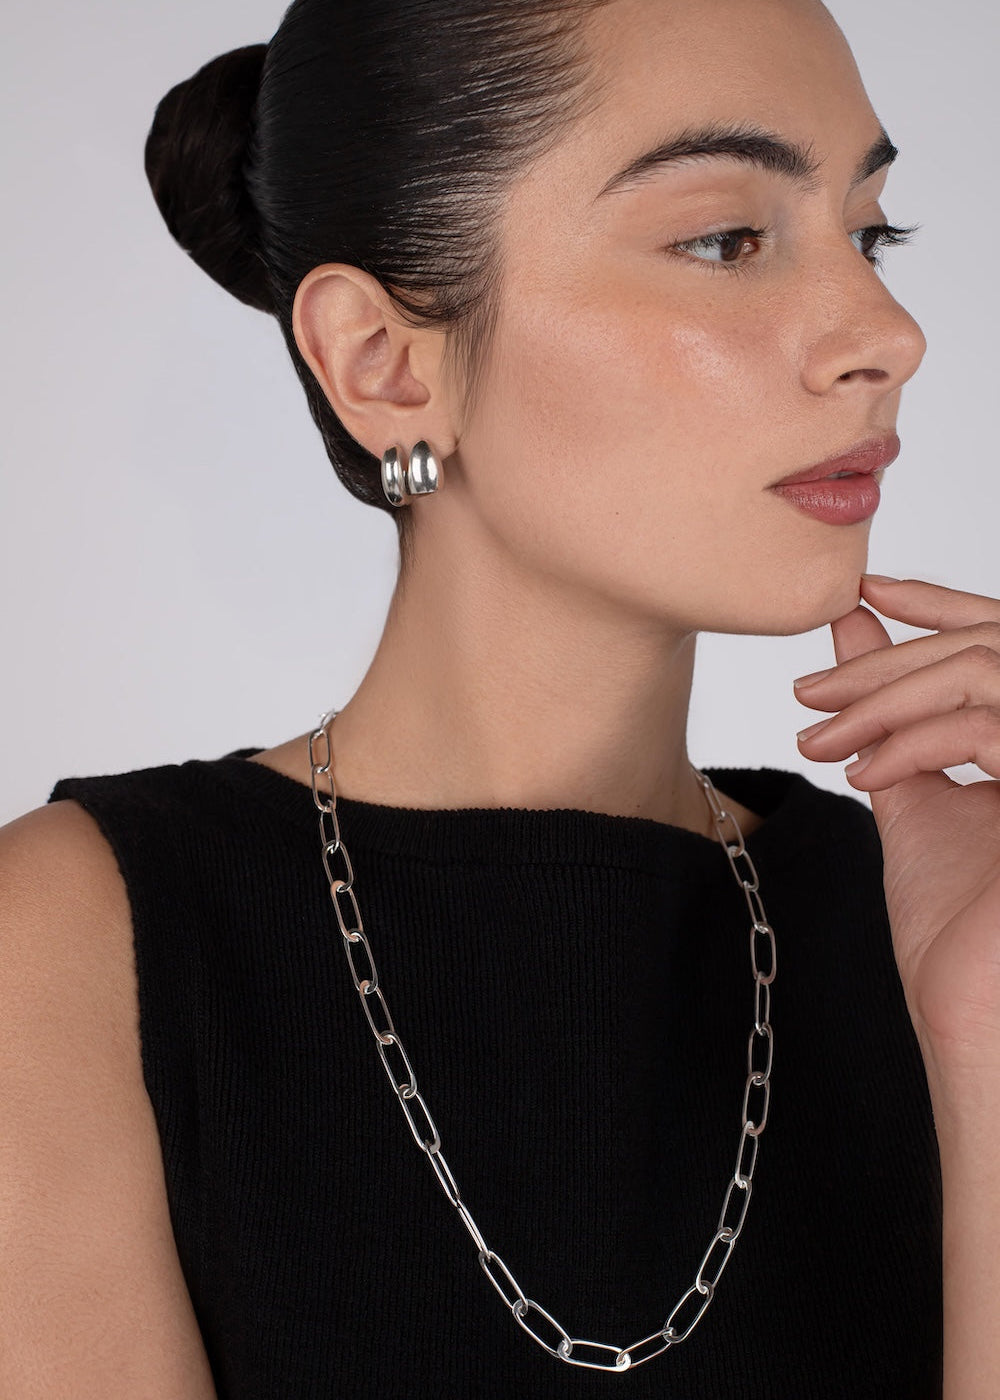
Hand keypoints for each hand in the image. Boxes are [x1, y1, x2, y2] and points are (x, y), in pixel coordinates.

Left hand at [793, 575, 999, 1077]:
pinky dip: (910, 740)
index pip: (999, 641)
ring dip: (886, 698)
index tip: (863, 594)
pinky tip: (860, 771)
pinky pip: (984, 729)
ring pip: (984, 674)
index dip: (940, 603)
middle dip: (888, 662)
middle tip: (807, 694)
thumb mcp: (912, 794)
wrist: (976, 1022)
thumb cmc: (955, 930)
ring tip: (818, 734)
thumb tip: (855, 634)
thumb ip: (892, 715)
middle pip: (987, 648)